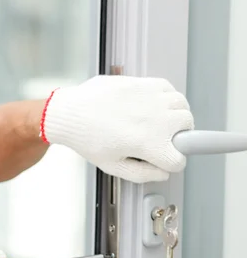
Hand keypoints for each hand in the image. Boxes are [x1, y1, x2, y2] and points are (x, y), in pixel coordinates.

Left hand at [41, 75, 193, 182]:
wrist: (70, 114)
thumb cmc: (86, 138)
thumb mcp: (112, 166)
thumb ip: (142, 174)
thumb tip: (163, 173)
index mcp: (148, 143)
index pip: (179, 159)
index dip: (171, 163)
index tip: (163, 159)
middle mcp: (155, 119)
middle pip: (188, 128)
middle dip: (178, 137)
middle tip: (161, 139)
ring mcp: (151, 99)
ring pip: (182, 106)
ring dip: (176, 116)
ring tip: (160, 122)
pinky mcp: (143, 83)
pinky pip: (170, 89)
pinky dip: (167, 98)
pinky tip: (153, 105)